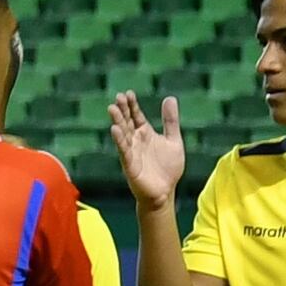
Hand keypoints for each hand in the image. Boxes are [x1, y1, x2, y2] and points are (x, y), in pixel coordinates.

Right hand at [106, 91, 187, 210]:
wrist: (165, 192)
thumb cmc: (168, 169)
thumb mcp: (173, 140)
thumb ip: (171, 121)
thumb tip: (170, 98)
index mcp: (146, 134)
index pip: (136, 116)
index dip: (132, 105)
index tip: (128, 93)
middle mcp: (136, 141)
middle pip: (127, 122)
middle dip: (122, 110)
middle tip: (118, 96)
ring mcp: (132, 152)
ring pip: (123, 134)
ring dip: (118, 121)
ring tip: (112, 108)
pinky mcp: (130, 165)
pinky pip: (124, 150)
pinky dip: (119, 140)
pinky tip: (114, 129)